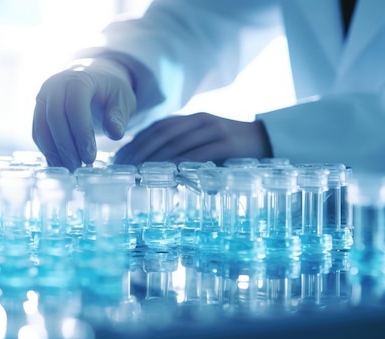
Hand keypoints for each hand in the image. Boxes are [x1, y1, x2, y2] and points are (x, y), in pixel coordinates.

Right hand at [32, 58, 135, 169]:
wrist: (93, 78)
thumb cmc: (110, 90)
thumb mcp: (123, 99)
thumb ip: (119, 116)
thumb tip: (115, 134)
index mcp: (78, 79)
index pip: (75, 106)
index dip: (81, 134)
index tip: (90, 157)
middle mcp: (55, 85)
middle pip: (54, 118)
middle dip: (66, 146)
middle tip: (80, 166)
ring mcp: (43, 97)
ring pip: (41, 127)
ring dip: (54, 151)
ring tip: (71, 168)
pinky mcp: (38, 110)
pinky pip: (38, 132)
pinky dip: (47, 150)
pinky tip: (60, 164)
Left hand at [114, 113, 271, 164]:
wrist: (265, 139)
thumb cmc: (229, 148)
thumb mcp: (203, 143)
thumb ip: (183, 151)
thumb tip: (155, 172)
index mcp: (189, 118)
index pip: (156, 128)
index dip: (136, 142)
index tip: (119, 158)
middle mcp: (198, 120)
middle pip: (162, 134)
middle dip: (140, 151)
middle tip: (124, 168)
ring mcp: (213, 130)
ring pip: (177, 143)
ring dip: (156, 159)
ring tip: (140, 173)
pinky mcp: (226, 143)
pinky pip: (199, 153)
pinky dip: (182, 163)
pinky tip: (169, 173)